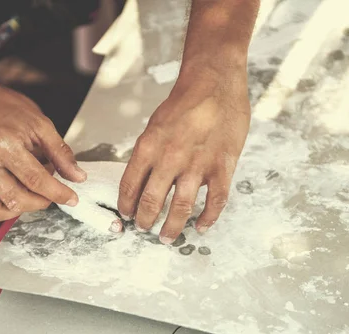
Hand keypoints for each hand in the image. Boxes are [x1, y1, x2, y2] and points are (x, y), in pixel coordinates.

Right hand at [0, 75, 86, 223]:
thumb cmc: (3, 108)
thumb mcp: (38, 122)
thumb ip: (60, 151)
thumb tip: (78, 177)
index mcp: (4, 145)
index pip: (36, 180)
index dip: (58, 193)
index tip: (72, 199)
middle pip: (16, 200)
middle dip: (40, 201)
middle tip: (47, 188)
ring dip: (14, 210)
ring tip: (25, 194)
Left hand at [117, 67, 250, 242]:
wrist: (215, 81)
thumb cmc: (185, 101)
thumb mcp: (155, 125)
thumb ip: (150, 153)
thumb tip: (143, 179)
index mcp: (149, 147)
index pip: (130, 185)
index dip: (126, 205)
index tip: (126, 214)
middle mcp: (170, 158)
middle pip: (152, 202)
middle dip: (145, 221)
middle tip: (143, 229)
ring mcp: (197, 164)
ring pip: (181, 208)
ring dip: (172, 227)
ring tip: (166, 237)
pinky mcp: (222, 166)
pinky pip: (215, 201)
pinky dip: (208, 218)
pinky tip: (202, 226)